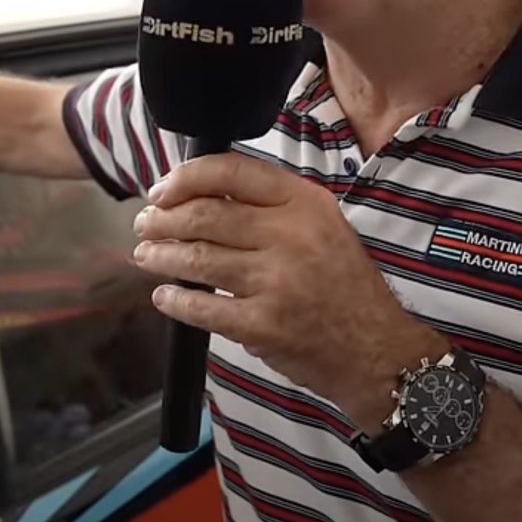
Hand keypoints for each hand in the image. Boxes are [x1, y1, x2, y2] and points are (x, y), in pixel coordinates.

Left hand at [132, 154, 444, 426]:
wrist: (376, 349)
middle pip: (204, 216)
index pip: (231, 172)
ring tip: (146, 255)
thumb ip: (272, 206)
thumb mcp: (323, 226)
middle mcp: (290, 235)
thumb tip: (203, 193)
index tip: (162, 189)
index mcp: (305, 203)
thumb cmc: (345, 285)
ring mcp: (275, 281)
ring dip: (161, 256)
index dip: (186, 177)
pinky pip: (202, 306)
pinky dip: (175, 300)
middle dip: (163, 219)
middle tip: (145, 224)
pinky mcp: (262, 324)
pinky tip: (164, 295)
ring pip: (196, 259)